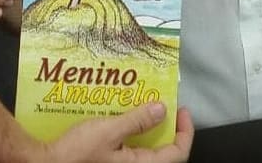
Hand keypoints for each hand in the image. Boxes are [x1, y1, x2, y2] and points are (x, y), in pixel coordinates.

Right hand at [46, 103, 193, 162]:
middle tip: (163, 104)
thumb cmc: (76, 153)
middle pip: (163, 153)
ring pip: (145, 149)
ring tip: (142, 104)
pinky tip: (120, 115)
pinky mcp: (109, 162)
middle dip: (165, 127)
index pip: (177, 154)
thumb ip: (136, 121)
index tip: (182, 110)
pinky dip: (130, 133)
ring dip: (147, 128)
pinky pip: (128, 149)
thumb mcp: (109, 131)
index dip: (184, 132)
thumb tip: (162, 110)